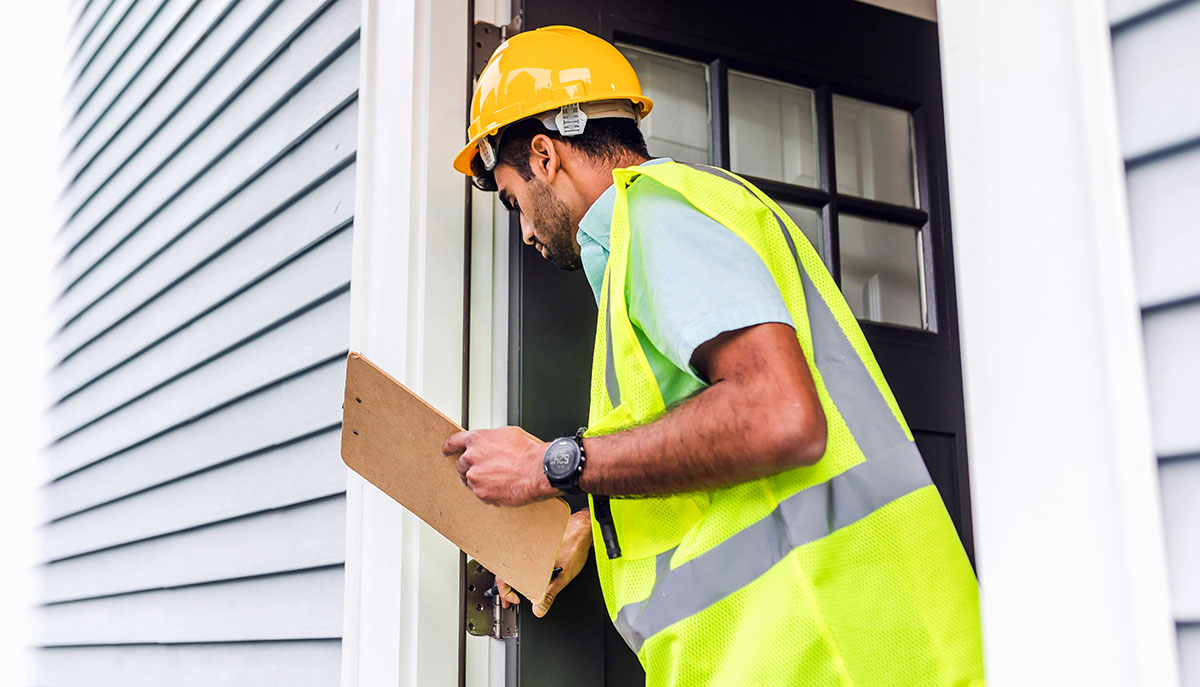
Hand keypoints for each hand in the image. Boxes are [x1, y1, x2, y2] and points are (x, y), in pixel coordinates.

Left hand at [442, 426, 556, 506]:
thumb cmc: (527, 452)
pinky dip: (489, 493)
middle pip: (461, 465)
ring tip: (499, 479)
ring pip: (470, 481)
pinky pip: (480, 494)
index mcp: (477, 440)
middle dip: (470, 467)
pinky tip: (503, 488)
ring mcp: (475, 477)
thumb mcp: (507, 434)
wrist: (538, 470)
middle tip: (486, 470)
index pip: (454, 442)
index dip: (449, 448)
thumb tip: (488, 444)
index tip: (446, 451)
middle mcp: (471, 458)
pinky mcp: (481, 493)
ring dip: (480, 481)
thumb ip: (490, 439)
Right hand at [495, 508, 593, 616]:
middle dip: (504, 587)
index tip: (516, 600)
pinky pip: (521, 555)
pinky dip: (520, 567)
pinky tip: (525, 573)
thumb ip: (549, 595)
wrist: (581, 530)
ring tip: (514, 589)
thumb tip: (539, 610)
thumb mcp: (563, 578)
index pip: (503, 578)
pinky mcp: (535, 542)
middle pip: (504, 571)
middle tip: (508, 599)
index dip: (506, 592)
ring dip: (510, 577)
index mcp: (527, 561)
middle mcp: (524, 551)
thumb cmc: (574, 548)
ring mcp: (528, 545)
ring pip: (511, 562)